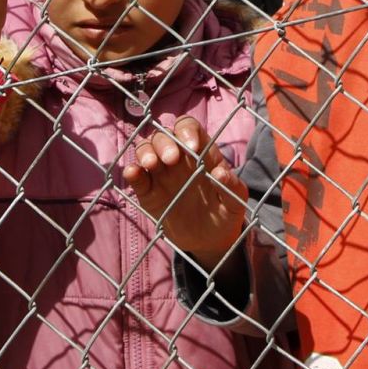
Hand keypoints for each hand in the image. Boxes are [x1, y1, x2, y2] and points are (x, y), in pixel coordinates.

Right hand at [122, 115, 247, 271]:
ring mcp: (160, 173)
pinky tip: (133, 173)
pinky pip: (136, 176)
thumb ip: (232, 187)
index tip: (192, 148)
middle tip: (171, 160)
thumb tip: (221, 173)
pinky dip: (131, 172)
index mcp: (200, 153)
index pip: (188, 127)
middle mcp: (178, 158)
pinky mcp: (148, 192)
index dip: (187, 131)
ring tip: (151, 164)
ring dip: (146, 151)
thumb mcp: (235, 202)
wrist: (211, 240)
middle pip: (163, 134)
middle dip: (165, 142)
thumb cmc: (226, 213)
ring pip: (145, 148)